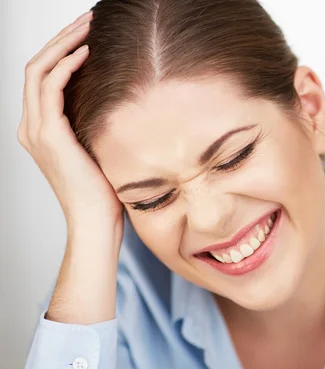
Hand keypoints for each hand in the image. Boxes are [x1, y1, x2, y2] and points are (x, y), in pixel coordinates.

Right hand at [17, 10, 122, 225]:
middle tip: (87, 18)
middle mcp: (32, 126)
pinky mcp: (48, 135)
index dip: (63, 49)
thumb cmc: (105, 189)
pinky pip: (50, 88)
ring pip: (39, 70)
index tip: (88, 32)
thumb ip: (96, 120)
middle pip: (37, 65)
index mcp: (42, 128)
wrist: (96, 219)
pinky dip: (67, 66)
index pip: (44, 76)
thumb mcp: (100, 145)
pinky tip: (87, 53)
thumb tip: (119, 95)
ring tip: (88, 26)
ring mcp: (36, 130)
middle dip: (62, 37)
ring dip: (64, 43)